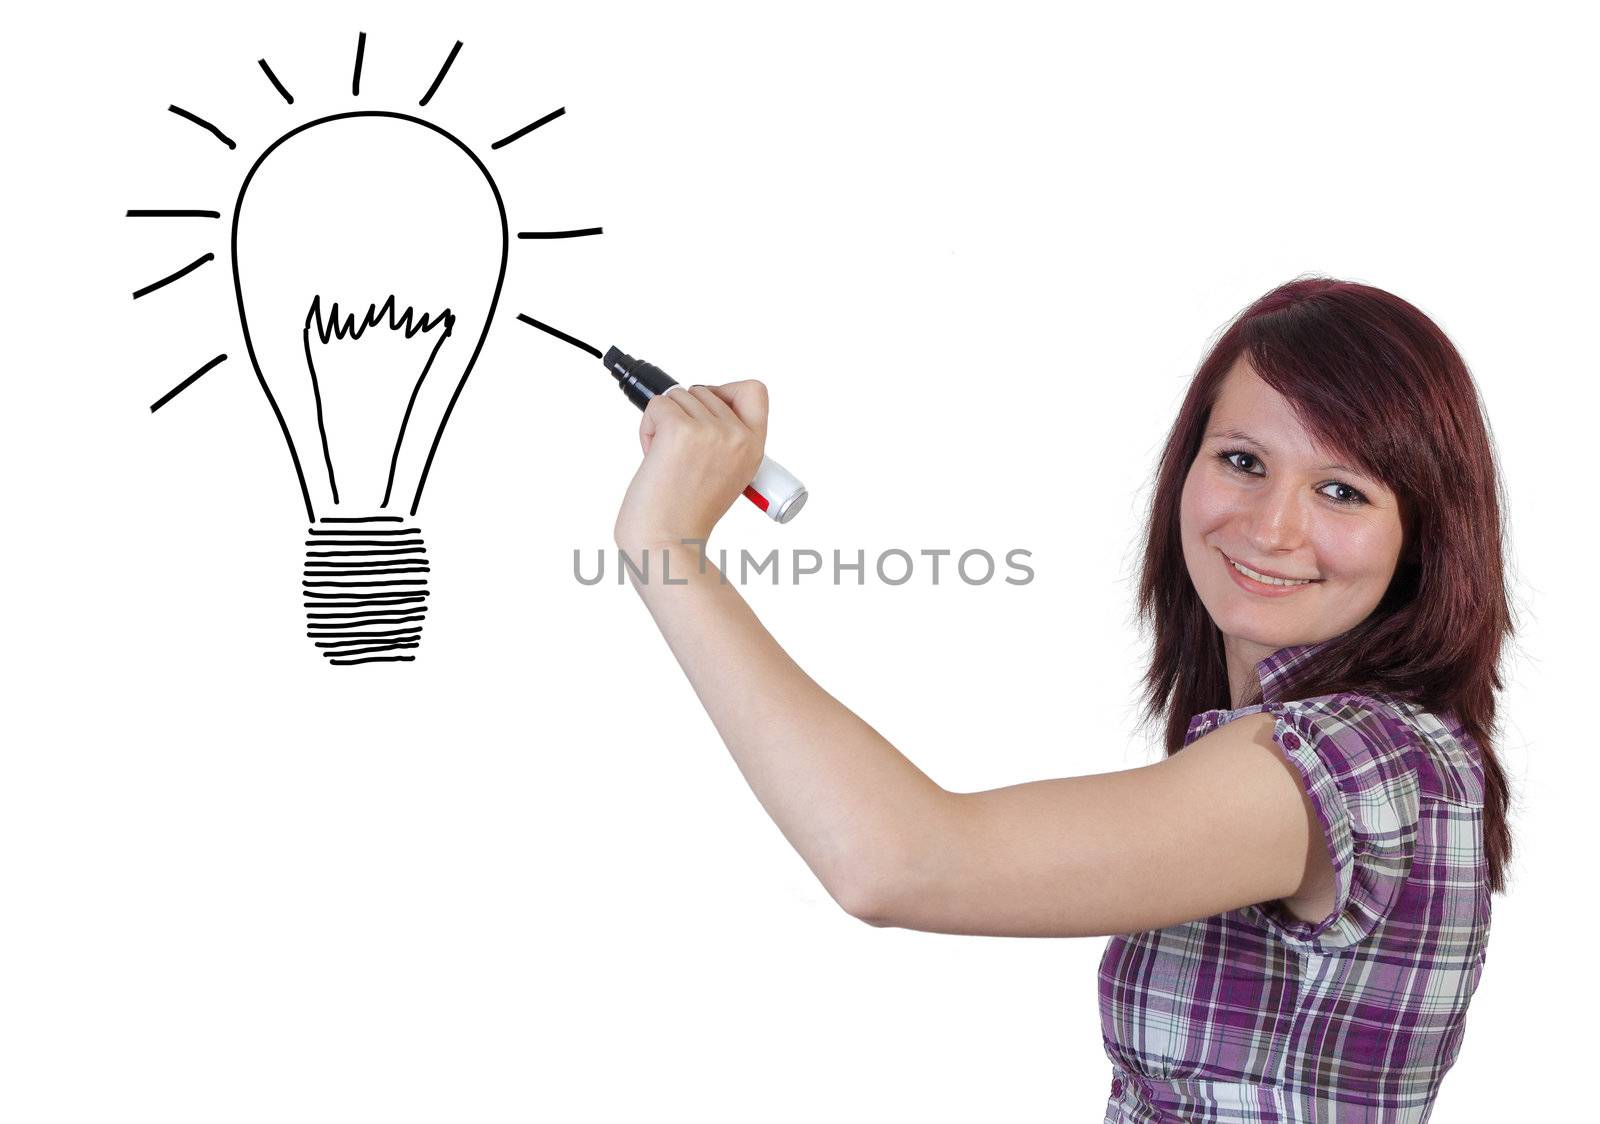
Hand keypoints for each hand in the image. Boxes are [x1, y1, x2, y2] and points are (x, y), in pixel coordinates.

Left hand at [613, 380, 768, 550]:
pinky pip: (657, 404)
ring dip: (664, 423)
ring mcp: (710, 432)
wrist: (667, 541)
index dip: (726, 392)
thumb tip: (700, 402)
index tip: (707, 414)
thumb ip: (726, 439)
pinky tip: (654, 457)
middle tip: (680, 456)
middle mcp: (737, 436)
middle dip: (684, 416)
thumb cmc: (687, 514)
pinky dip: (648, 427)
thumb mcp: (728, 474)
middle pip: (704, 390)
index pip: (754, 390)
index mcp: (754, 448)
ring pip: (678, 395)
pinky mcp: (680, 430)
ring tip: (668, 460)